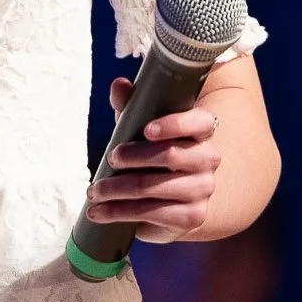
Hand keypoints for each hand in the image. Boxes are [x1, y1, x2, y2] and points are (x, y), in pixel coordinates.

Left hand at [83, 77, 222, 243]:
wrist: (168, 199)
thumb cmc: (151, 152)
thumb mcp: (139, 127)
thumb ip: (130, 105)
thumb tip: (119, 85)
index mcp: (201, 131)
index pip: (199, 121)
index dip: (175, 124)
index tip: (147, 130)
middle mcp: (208, 159)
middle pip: (170, 155)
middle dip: (132, 157)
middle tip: (109, 158)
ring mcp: (204, 189)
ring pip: (153, 187)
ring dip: (116, 189)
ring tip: (93, 191)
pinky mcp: (192, 217)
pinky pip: (151, 213)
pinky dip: (119, 212)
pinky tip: (100, 212)